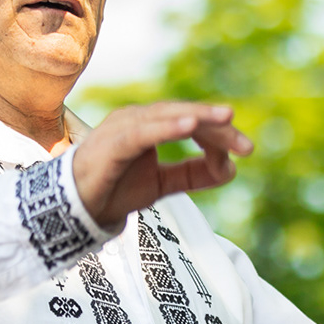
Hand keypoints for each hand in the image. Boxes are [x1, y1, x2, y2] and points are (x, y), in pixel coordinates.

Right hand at [71, 101, 252, 227]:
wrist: (75, 208)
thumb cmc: (114, 189)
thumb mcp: (162, 184)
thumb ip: (192, 175)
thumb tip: (230, 170)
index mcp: (151, 126)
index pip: (192, 122)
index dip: (220, 133)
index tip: (245, 150)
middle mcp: (139, 119)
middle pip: (185, 115)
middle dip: (218, 127)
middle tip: (247, 145)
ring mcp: (124, 127)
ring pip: (167, 116)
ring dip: (198, 117)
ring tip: (226, 118)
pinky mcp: (113, 142)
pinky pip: (144, 131)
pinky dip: (167, 127)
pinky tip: (190, 125)